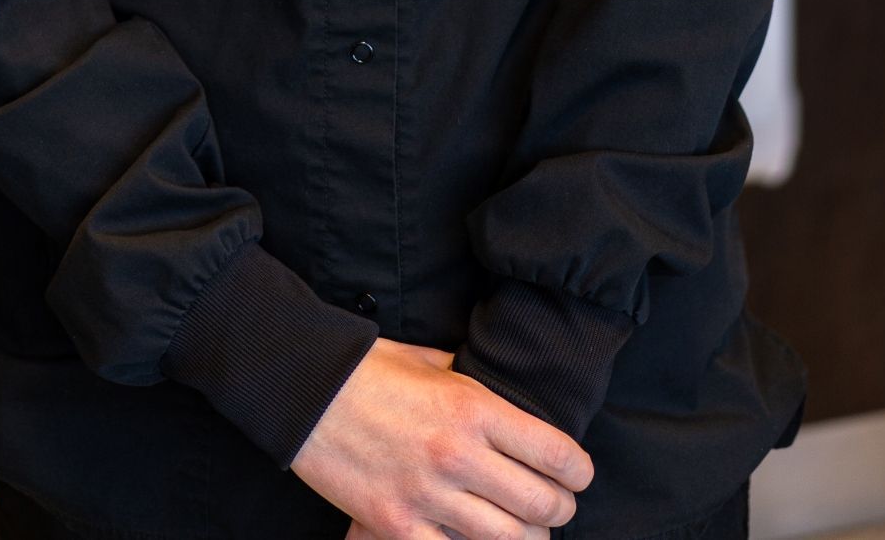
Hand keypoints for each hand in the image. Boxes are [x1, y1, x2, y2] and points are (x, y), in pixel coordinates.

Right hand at [290, 337, 592, 539]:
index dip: (579, 472)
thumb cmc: (370, 370)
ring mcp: (428, 496)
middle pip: (543, 505)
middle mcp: (459, 454)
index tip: (577, 475)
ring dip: (527, 538)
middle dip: (560, 509)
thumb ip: (475, 387)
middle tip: (555, 505)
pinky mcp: (398, 527)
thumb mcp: (433, 363)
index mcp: (473, 407)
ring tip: (523, 529)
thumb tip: (507, 408)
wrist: (305, 392)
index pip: (557, 454)